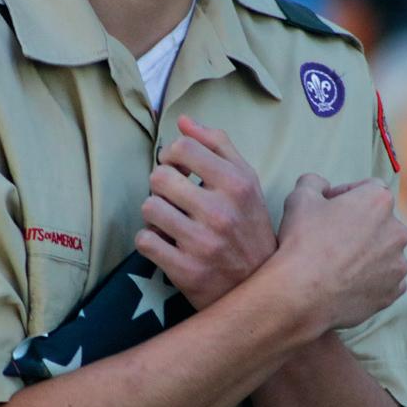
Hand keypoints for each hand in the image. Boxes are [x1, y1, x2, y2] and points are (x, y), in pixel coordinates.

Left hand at [135, 116, 276, 308]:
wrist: (262, 286)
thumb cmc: (249, 227)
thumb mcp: (246, 182)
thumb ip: (217, 146)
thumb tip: (183, 120)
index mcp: (238, 184)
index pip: (182, 148)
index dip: (172, 156)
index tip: (177, 168)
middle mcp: (221, 212)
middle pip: (159, 177)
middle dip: (161, 186)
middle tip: (173, 198)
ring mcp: (203, 244)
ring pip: (149, 208)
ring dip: (154, 214)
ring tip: (170, 220)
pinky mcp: (186, 271)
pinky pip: (145, 241)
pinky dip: (150, 240)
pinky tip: (166, 243)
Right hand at [274, 175, 406, 333]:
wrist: (301, 295)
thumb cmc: (301, 242)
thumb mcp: (299, 198)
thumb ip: (314, 182)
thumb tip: (321, 185)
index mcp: (379, 201)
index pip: (368, 187)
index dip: (346, 195)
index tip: (327, 208)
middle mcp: (397, 230)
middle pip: (380, 221)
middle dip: (360, 225)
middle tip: (332, 238)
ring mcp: (398, 264)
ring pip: (384, 252)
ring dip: (367, 253)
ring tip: (339, 264)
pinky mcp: (393, 291)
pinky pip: (386, 279)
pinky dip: (371, 279)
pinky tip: (347, 282)